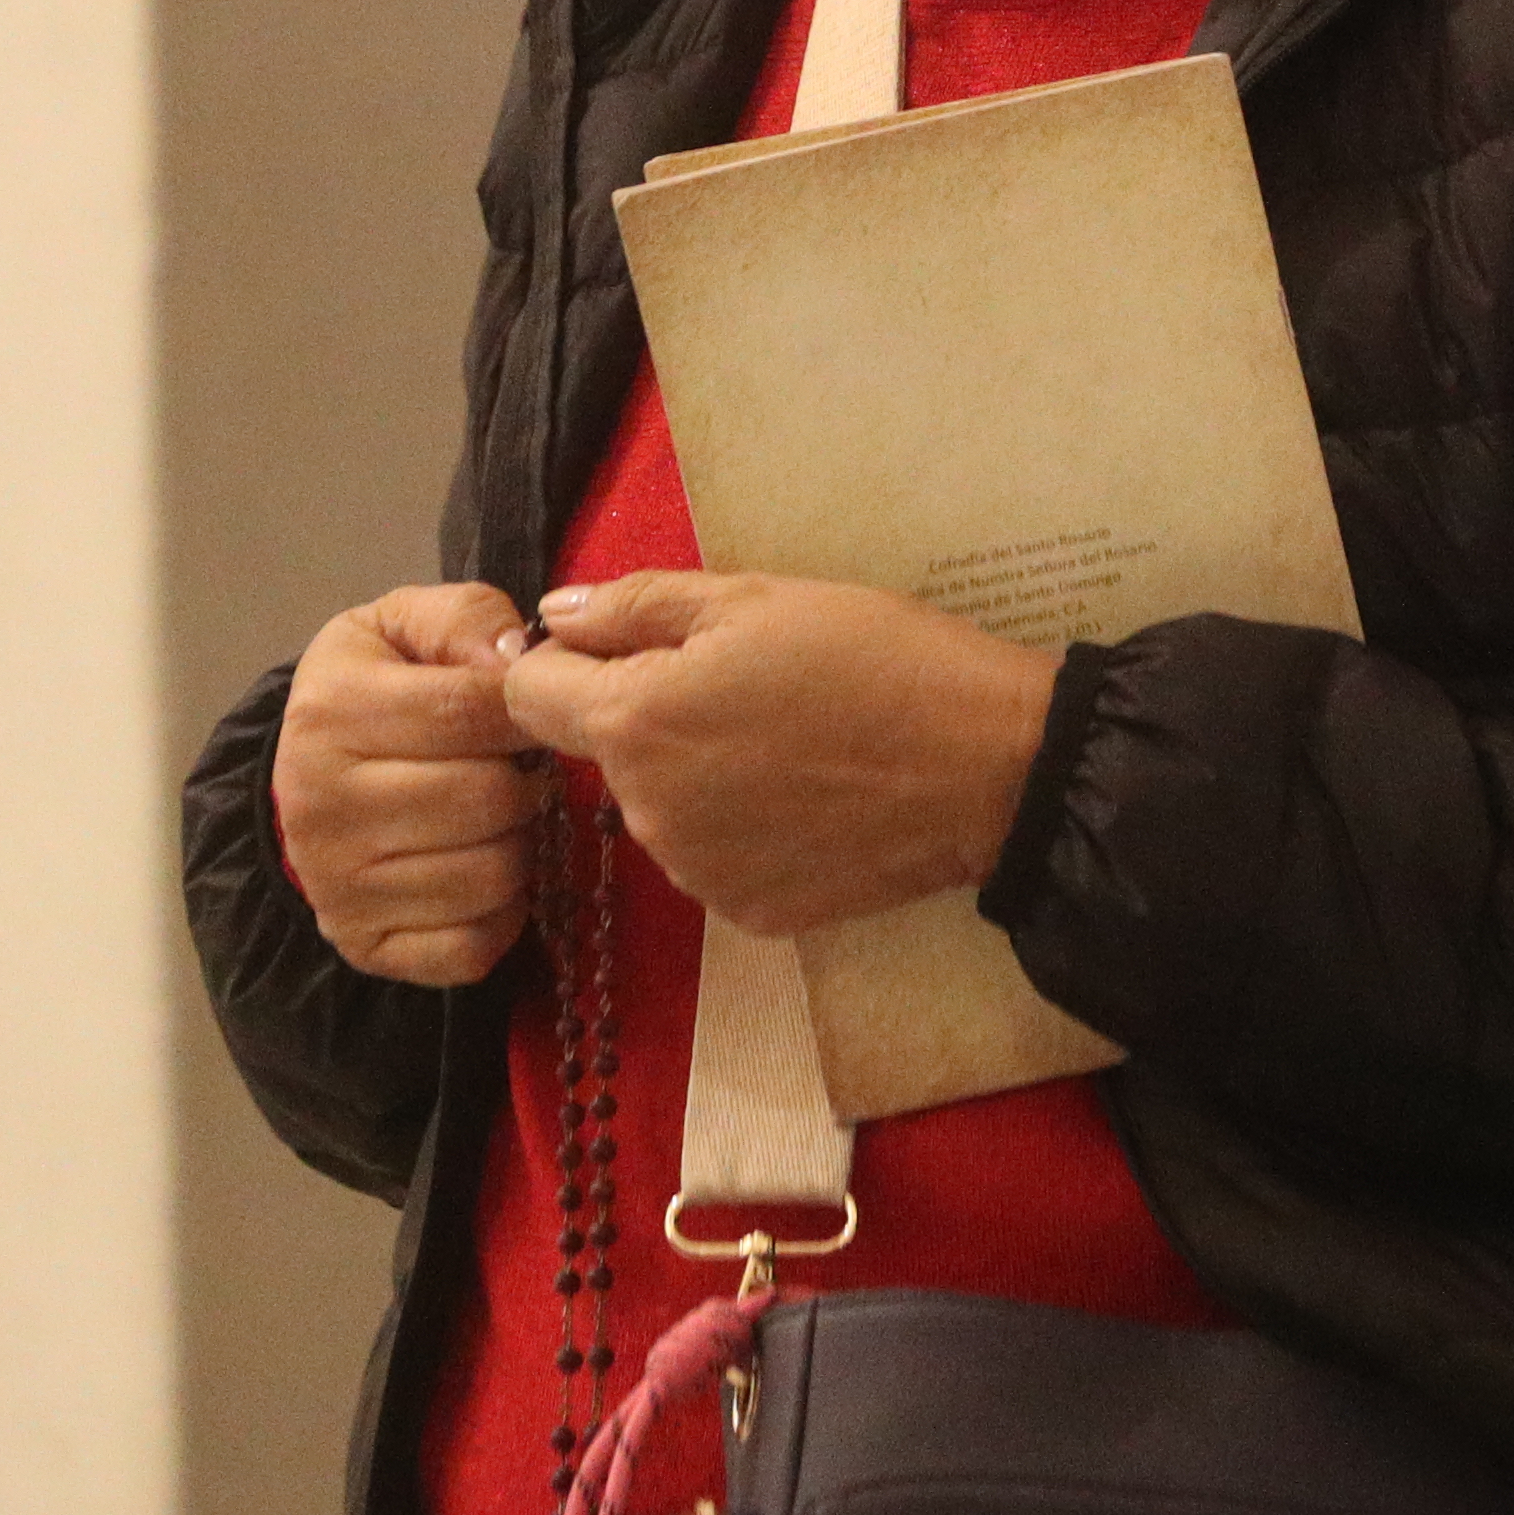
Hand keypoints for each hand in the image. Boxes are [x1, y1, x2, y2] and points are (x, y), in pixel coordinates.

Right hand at [271, 584, 544, 984]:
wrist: (309, 776)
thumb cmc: (377, 688)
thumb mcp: (405, 625)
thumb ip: (466, 620)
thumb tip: (517, 660)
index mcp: (329, 711)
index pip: (470, 709)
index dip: (526, 707)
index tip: (532, 708)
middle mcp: (321, 805)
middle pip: (487, 798)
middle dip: (522, 779)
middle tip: (513, 767)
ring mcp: (339, 887)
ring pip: (492, 875)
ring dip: (516, 843)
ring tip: (494, 815)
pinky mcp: (365, 946)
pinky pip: (474, 946)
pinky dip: (501, 913)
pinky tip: (480, 870)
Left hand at [503, 574, 1061, 938]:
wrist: (987, 765)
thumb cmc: (873, 658)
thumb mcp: (753, 599)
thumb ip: (635, 605)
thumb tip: (552, 617)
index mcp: (633, 723)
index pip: (526, 694)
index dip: (567, 660)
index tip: (630, 646)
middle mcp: (645, 813)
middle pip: (604, 752)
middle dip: (650, 715)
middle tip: (746, 684)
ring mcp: (696, 875)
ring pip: (660, 807)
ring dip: (697, 774)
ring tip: (786, 741)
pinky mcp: (748, 916)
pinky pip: (714, 859)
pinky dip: (745, 829)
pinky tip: (810, 798)